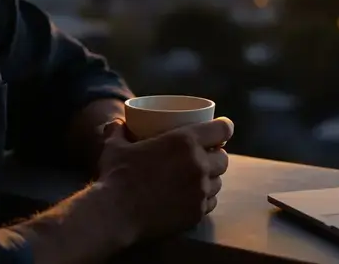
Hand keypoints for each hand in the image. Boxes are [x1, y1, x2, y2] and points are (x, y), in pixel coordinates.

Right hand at [95, 117, 233, 244]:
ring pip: (218, 182)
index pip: (221, 130)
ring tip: (198, 178)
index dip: (223, 127)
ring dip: (211, 178)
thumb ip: (117, 130)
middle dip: (217, 155)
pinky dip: (204, 199)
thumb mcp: (115, 146)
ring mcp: (200, 192)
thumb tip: (117, 123)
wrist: (115, 214)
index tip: (221, 129)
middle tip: (206, 155)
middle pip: (223, 158)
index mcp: (185, 141)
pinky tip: (192, 197)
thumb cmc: (116, 175)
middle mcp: (199, 165)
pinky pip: (209, 203)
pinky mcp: (196, 213)